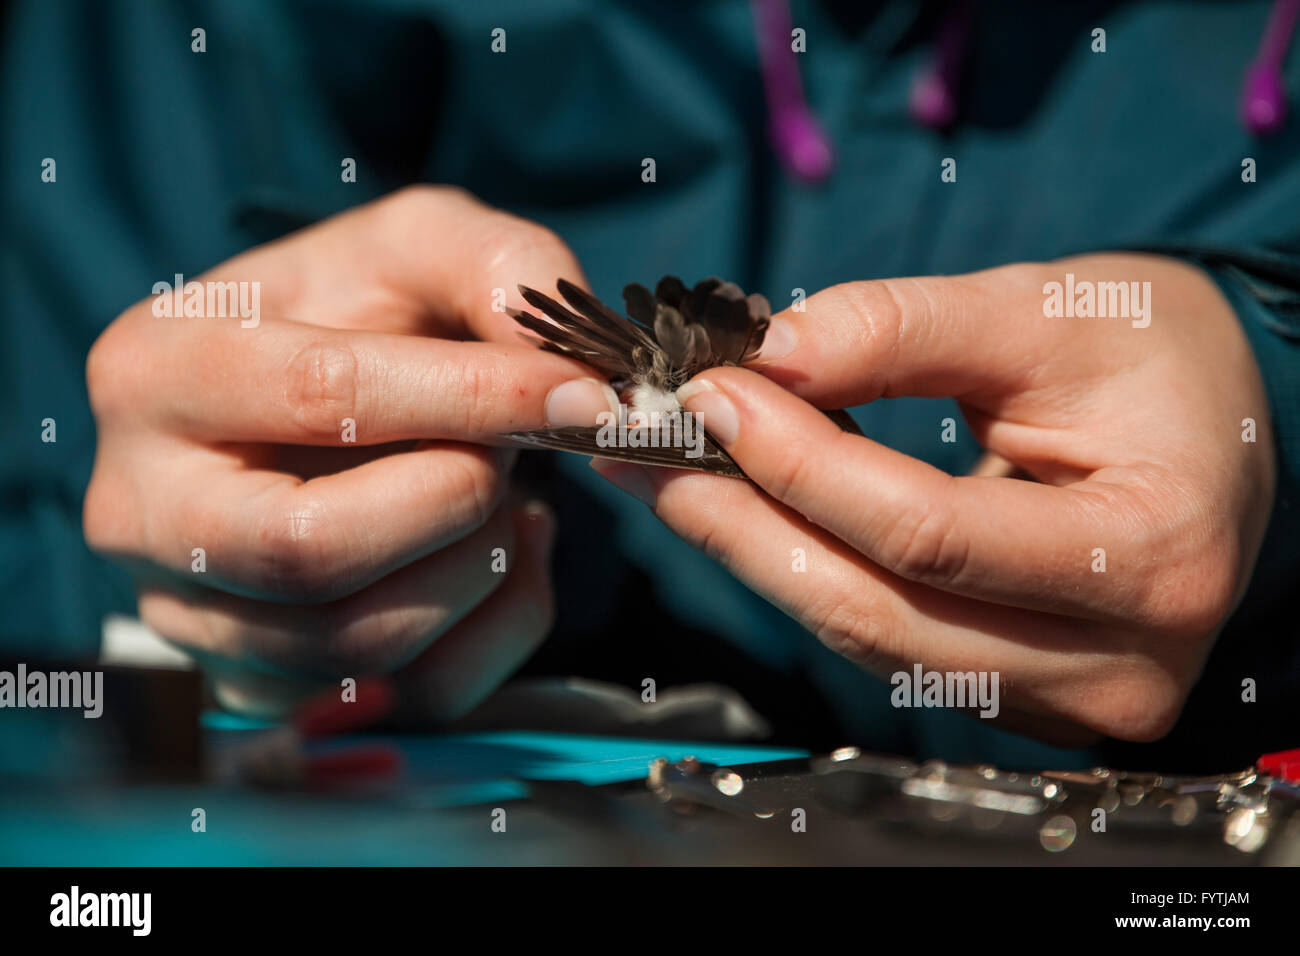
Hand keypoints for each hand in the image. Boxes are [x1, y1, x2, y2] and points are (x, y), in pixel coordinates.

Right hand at [84, 186, 609, 718]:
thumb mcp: (416, 245)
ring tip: (505, 492)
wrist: (309, 405)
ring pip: (364, 644)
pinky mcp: (267, 688)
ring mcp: (195, 618)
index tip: (578, 395)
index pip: (322, 398)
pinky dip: (499, 627)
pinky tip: (505, 552)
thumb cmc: (354, 316)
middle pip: (313, 553)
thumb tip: (569, 370)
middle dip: (456, 502)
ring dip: (482, 566)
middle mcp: (145, 512)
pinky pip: (412, 697)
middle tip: (513, 452)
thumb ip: (495, 265)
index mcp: (158, 373)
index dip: (473, 398)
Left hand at [592, 254, 1275, 743]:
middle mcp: (1119, 662)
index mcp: (1152, 555)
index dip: (802, 466)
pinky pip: (888, 646)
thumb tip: (769, 358)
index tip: (714, 394)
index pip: (931, 532)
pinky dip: (809, 576)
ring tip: (673, 479)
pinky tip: (748, 517)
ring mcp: (1069, 698)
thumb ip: (905, 328)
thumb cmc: (1151, 357)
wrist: (1214, 425)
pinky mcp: (1021, 696)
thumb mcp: (1043, 310)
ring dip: (757, 556)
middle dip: (747, 526)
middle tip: (649, 453)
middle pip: (882, 613)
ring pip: (870, 642)